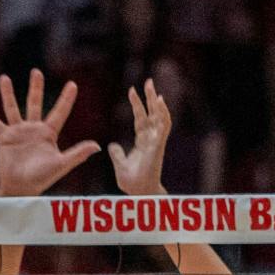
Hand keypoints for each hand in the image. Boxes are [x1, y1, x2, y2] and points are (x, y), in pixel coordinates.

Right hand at [0, 69, 99, 197]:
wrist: (21, 188)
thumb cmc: (42, 178)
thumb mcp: (61, 164)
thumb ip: (78, 154)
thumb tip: (98, 146)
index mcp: (48, 134)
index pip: (60, 112)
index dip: (66, 99)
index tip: (73, 84)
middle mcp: (33, 129)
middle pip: (35, 103)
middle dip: (35, 88)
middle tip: (36, 72)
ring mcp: (18, 132)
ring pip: (13, 108)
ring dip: (8, 93)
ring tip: (4, 78)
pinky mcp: (4, 138)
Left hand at [108, 79, 171, 196]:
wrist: (139, 193)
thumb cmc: (132, 182)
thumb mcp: (119, 164)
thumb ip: (117, 154)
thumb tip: (111, 145)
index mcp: (142, 143)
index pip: (140, 120)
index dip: (137, 106)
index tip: (132, 90)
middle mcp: (150, 140)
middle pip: (151, 114)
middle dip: (149, 98)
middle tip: (148, 81)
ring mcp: (155, 142)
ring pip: (158, 117)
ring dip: (156, 102)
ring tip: (153, 87)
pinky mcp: (158, 145)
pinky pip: (163, 127)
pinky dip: (163, 113)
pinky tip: (160, 101)